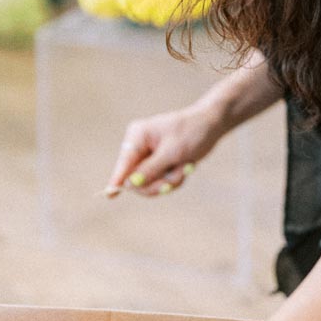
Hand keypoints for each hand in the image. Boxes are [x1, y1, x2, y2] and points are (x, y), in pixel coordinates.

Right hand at [105, 99, 225, 197]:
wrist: (210, 126)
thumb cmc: (191, 132)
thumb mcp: (172, 152)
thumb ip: (151, 169)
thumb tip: (130, 184)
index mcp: (137, 136)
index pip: (124, 162)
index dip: (117, 179)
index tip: (109, 194)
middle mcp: (139, 147)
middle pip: (135, 180)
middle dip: (156, 184)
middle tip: (171, 184)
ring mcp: (149, 158)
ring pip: (149, 184)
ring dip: (169, 181)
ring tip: (184, 167)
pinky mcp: (159, 166)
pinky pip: (161, 183)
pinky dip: (174, 180)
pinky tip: (185, 167)